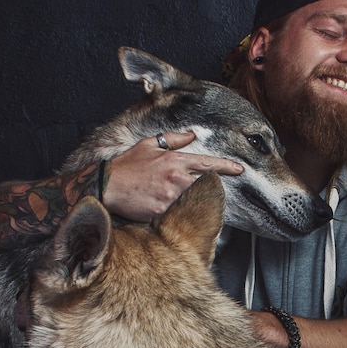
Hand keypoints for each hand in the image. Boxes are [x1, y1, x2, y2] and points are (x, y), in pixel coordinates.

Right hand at [102, 131, 242, 220]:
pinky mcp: (162, 211)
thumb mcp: (149, 145)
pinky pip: (173, 212)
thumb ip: (173, 139)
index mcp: (175, 161)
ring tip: (160, 193)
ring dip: (180, 197)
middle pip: (201, 184)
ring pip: (187, 199)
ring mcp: (170, 197)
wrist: (106, 186)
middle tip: (180, 186)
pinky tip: (154, 202)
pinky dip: (167, 207)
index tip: (239, 169)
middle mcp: (176, 179)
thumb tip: (192, 135)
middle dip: (197, 186)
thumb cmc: (127, 165)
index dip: (226, 166)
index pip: (207, 164)